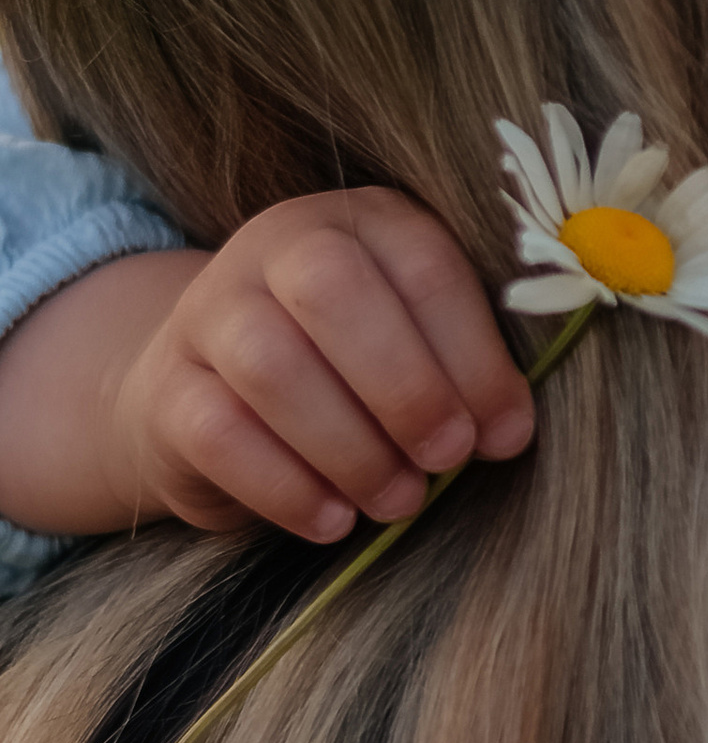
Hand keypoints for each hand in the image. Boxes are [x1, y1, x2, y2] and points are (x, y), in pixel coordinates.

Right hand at [0, 193, 532, 547]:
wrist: (220, 396)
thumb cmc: (356, 373)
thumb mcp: (416, 346)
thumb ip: (464, 367)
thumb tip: (507, 432)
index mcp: (364, 222)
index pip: (423, 266)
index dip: (474, 355)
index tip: (506, 434)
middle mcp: (277, 246)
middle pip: (332, 290)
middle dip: (406, 387)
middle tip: (449, 459)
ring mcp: (209, 311)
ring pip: (270, 364)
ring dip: (351, 446)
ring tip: (400, 500)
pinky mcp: (166, 388)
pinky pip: (219, 433)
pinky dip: (287, 488)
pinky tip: (335, 520)